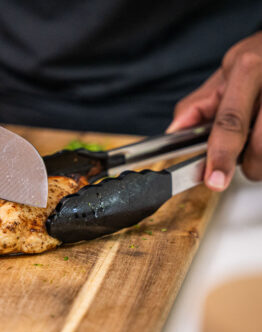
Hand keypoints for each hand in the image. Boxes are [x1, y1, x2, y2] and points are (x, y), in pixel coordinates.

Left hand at [168, 32, 261, 190]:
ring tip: (259, 146)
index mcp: (248, 69)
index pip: (231, 122)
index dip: (221, 155)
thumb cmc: (261, 56)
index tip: (214, 179)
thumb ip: (199, 104)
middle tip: (245, 163)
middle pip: (260, 146)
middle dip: (250, 166)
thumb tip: (174, 132)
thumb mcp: (226, 72)